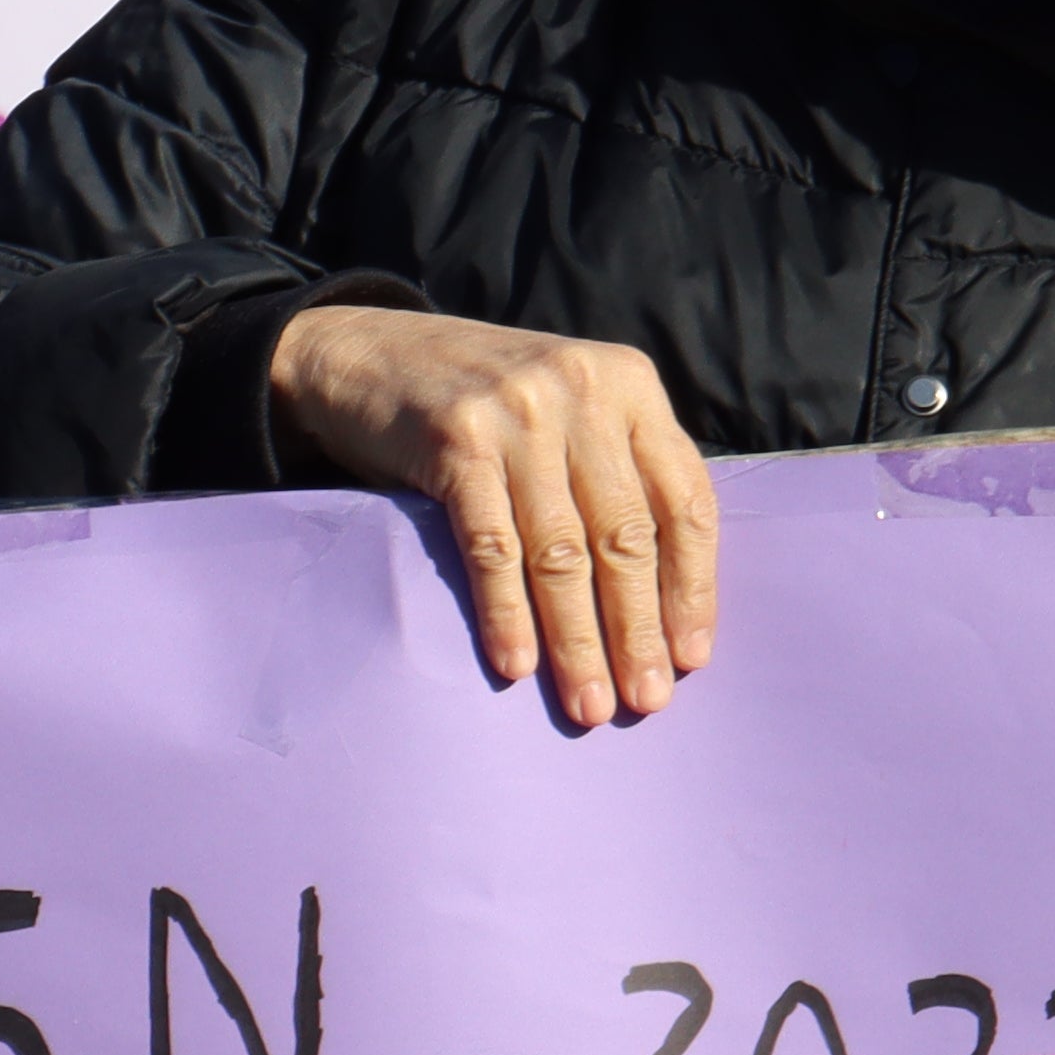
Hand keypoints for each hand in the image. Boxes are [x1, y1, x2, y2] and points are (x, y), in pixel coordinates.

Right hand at [265, 307, 720, 727]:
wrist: (362, 350)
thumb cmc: (480, 398)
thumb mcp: (567, 406)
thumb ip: (616, 468)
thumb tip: (663, 602)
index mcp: (629, 384)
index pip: (683, 500)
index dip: (692, 586)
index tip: (690, 657)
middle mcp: (582, 391)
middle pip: (625, 534)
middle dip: (637, 630)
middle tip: (646, 701)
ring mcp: (518, 413)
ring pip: (562, 552)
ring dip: (578, 640)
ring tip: (589, 704)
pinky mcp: (456, 441)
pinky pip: (492, 546)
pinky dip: (506, 613)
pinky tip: (515, 663)